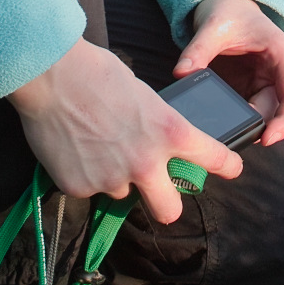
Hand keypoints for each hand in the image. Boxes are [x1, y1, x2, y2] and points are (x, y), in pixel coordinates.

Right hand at [9, 40, 241, 223]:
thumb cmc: (98, 73)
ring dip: (114, 178)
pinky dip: (83, 175)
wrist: (51, 74)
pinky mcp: (79, 187)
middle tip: (155, 188)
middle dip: (164, 202)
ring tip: (94, 145)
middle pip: (169, 211)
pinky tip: (72, 148)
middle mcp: (146, 163)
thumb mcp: (144, 96)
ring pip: (121, 193)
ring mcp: (111, 180)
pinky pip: (87, 188)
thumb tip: (157, 142)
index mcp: (170, 133)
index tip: (232, 168)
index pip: (214, 158)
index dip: (227, 165)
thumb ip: (156, 126)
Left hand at [175, 0, 283, 144]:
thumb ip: (198, 50)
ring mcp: (266, 84)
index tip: (267, 139)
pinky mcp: (251, 90)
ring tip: (222, 130)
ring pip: (263, 115)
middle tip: (230, 135)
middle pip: (277, 111)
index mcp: (283, 55)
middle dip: (257, 126)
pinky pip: (247, 111)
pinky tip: (219, 123)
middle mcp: (280, 73)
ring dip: (246, 125)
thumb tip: (181, 74)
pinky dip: (235, 119)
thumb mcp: (213, 28)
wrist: (226, 5)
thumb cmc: (229, 12)